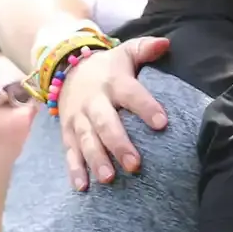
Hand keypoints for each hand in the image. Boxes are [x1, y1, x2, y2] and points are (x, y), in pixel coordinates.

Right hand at [58, 37, 170, 189]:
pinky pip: (70, 153)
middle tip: (135, 165)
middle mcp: (93, 102)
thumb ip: (145, 48)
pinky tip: (83, 187)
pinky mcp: (68, 133)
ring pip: (87, 141)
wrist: (66, 70)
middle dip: (119, 144)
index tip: (162, 124)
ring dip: (96, 161)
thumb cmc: (107, 68)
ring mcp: (78, 119)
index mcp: (113, 83)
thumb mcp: (125, 53)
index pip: (132, 94)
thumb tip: (166, 44)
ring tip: (109, 179)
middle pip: (105, 124)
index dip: (146, 107)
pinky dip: (75, 170)